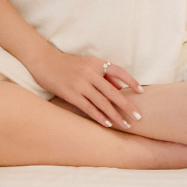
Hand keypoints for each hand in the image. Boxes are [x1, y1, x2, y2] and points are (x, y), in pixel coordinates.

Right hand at [29, 46, 143, 129]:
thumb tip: (120, 88)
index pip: (118, 71)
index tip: (142, 92)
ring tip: (126, 125)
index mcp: (96, 63)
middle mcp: (90, 73)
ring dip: (116, 115)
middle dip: (127, 105)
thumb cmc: (67, 64)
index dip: (131, 82)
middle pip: (113, 92)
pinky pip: (89, 108)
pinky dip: (100, 116)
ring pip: (103, 102)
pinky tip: (108, 124)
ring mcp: (81, 84)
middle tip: (138, 117)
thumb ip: (103, 75)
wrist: (44, 61)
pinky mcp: (71, 94)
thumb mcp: (87, 64)